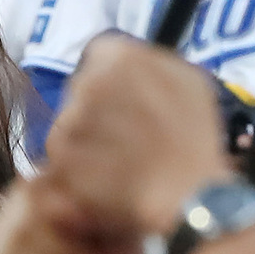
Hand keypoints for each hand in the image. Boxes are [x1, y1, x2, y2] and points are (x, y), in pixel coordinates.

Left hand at [46, 34, 232, 236]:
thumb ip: (151, 65)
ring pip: (66, 127)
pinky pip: (59, 161)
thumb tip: (126, 64)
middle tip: (123, 139)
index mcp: (121, 57)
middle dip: (95, 113)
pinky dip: (76, 173)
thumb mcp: (188, 83)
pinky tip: (104, 183)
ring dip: (84, 144)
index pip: (97, 57)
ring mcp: (72, 121)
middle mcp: (90, 82)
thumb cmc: (195, 142)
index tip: (122, 105)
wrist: (190, 196)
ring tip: (117, 165)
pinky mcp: (61, 158)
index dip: (109, 84)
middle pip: (78, 92)